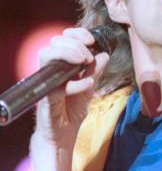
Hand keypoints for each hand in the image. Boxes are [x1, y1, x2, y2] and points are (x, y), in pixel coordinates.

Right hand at [33, 27, 108, 147]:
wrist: (62, 136)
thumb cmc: (71, 112)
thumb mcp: (89, 90)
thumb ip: (95, 73)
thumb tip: (104, 55)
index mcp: (61, 66)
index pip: (64, 39)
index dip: (77, 34)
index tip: (91, 40)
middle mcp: (52, 71)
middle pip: (55, 42)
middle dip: (75, 43)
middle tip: (88, 56)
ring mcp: (47, 83)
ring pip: (47, 55)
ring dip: (69, 54)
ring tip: (85, 62)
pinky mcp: (46, 98)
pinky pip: (57, 86)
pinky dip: (74, 84)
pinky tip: (87, 84)